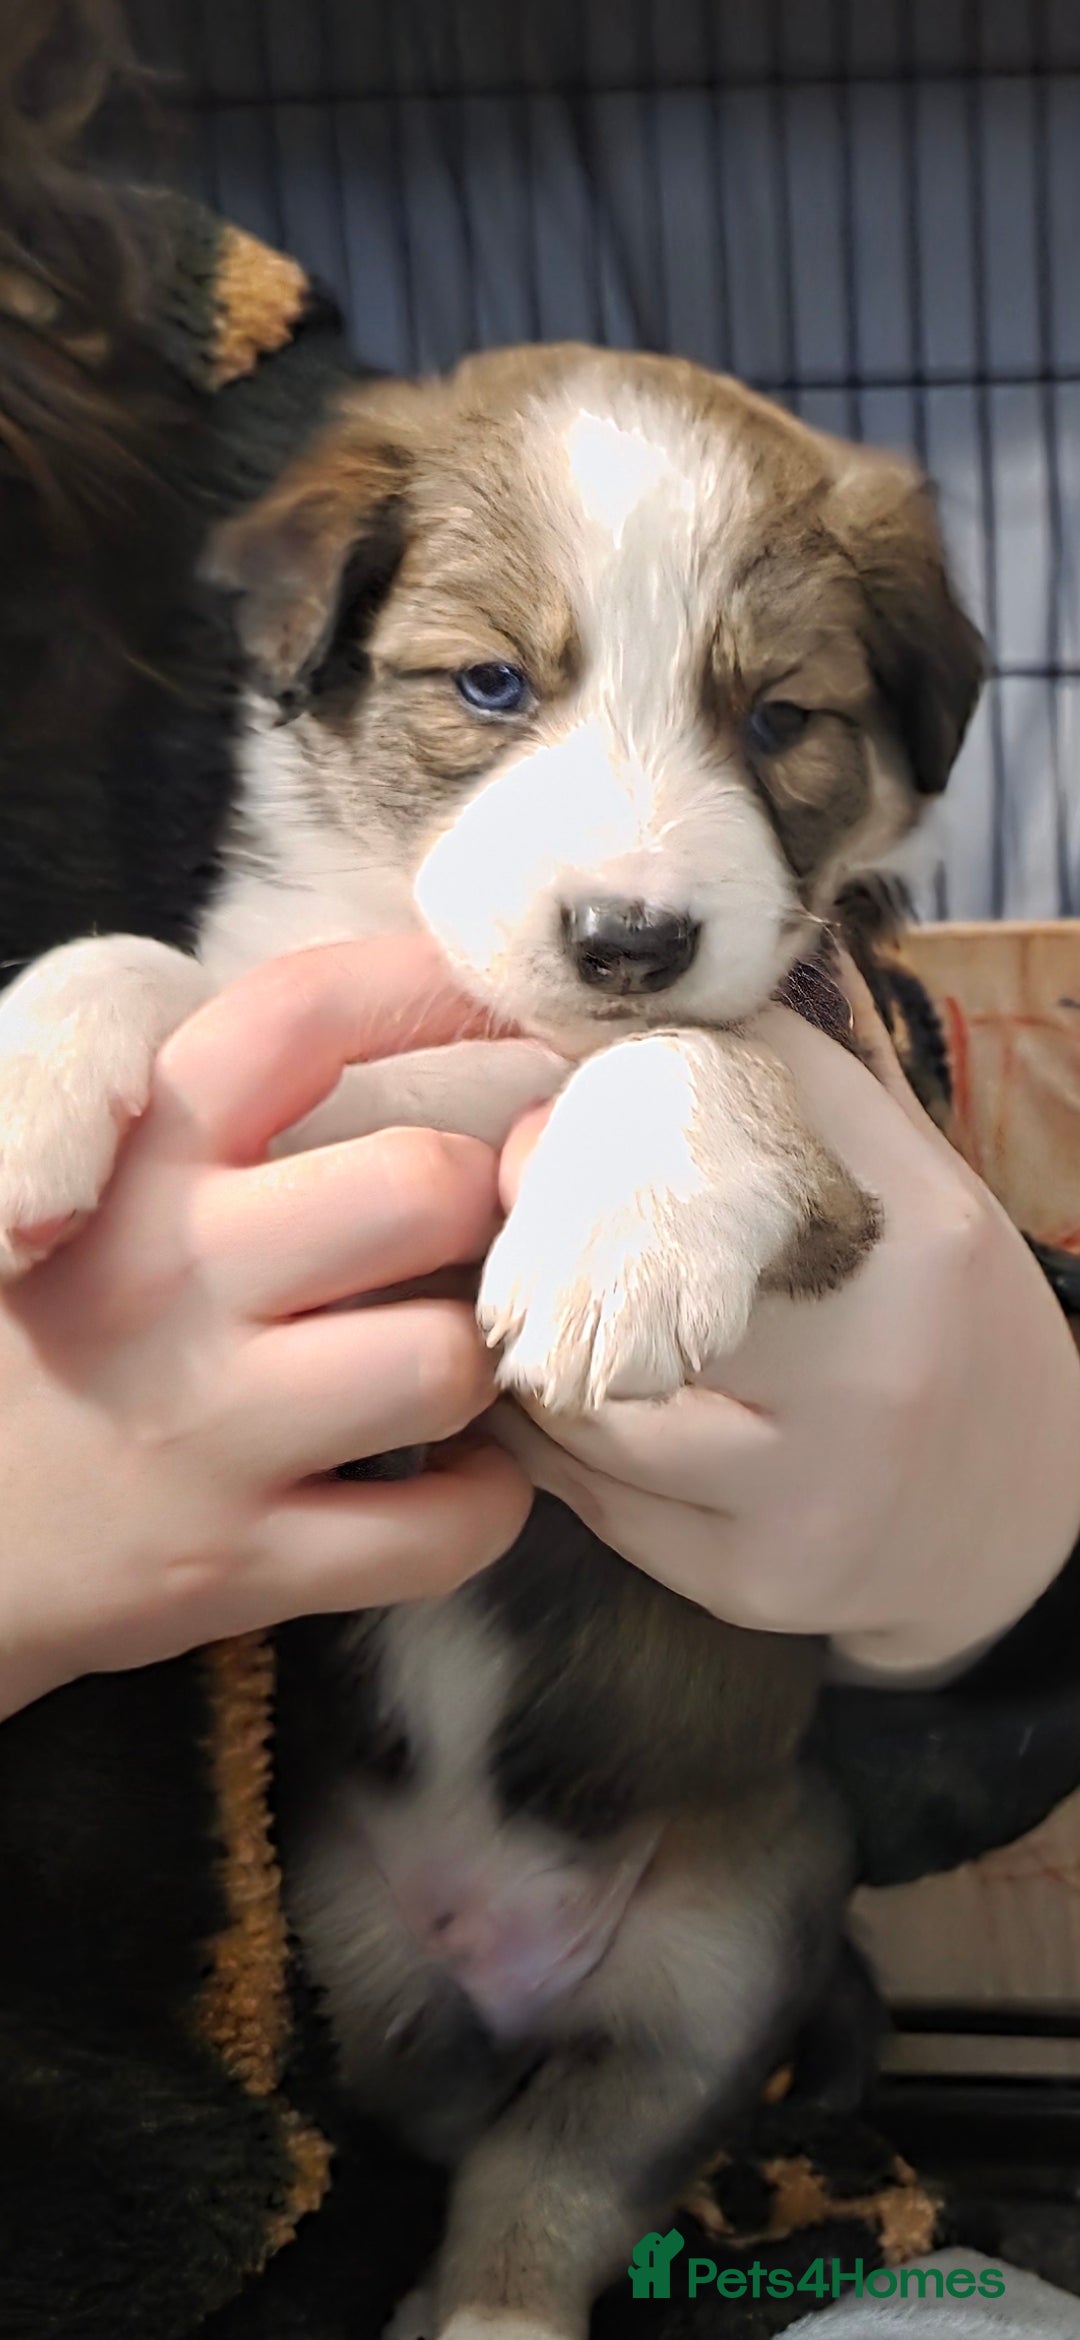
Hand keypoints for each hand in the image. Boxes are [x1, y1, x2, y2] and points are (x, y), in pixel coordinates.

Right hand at [0, 936, 531, 1718]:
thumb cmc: (25, 1328)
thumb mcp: (53, 1168)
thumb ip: (201, 1101)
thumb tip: (392, 1012)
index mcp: (130, 1156)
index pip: (301, 1018)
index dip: (433, 988)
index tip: (523, 1008)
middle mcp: (171, 1275)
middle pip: (426, 1186)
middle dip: (484, 1202)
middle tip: (474, 1233)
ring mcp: (208, 1428)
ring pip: (449, 1359)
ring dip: (482, 1360)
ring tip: (445, 1356)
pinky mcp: (237, 1562)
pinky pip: (444, 1529)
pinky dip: (482, 1504)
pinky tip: (446, 1471)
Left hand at [494, 964, 1079, 1676]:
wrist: (1025, 1526)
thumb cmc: (941, 1328)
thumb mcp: (918, 1194)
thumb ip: (809, 1094)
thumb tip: (673, 992)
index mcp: (920, 1230)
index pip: (736, 1108)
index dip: (624, 1084)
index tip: (566, 1085)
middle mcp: (876, 1358)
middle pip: (636, 1255)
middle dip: (546, 1221)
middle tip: (507, 1198)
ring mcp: (816, 1482)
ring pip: (588, 1394)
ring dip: (532, 1346)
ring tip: (521, 1310)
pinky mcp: (759, 1577)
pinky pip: (597, 1496)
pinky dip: (549, 1445)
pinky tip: (550, 1408)